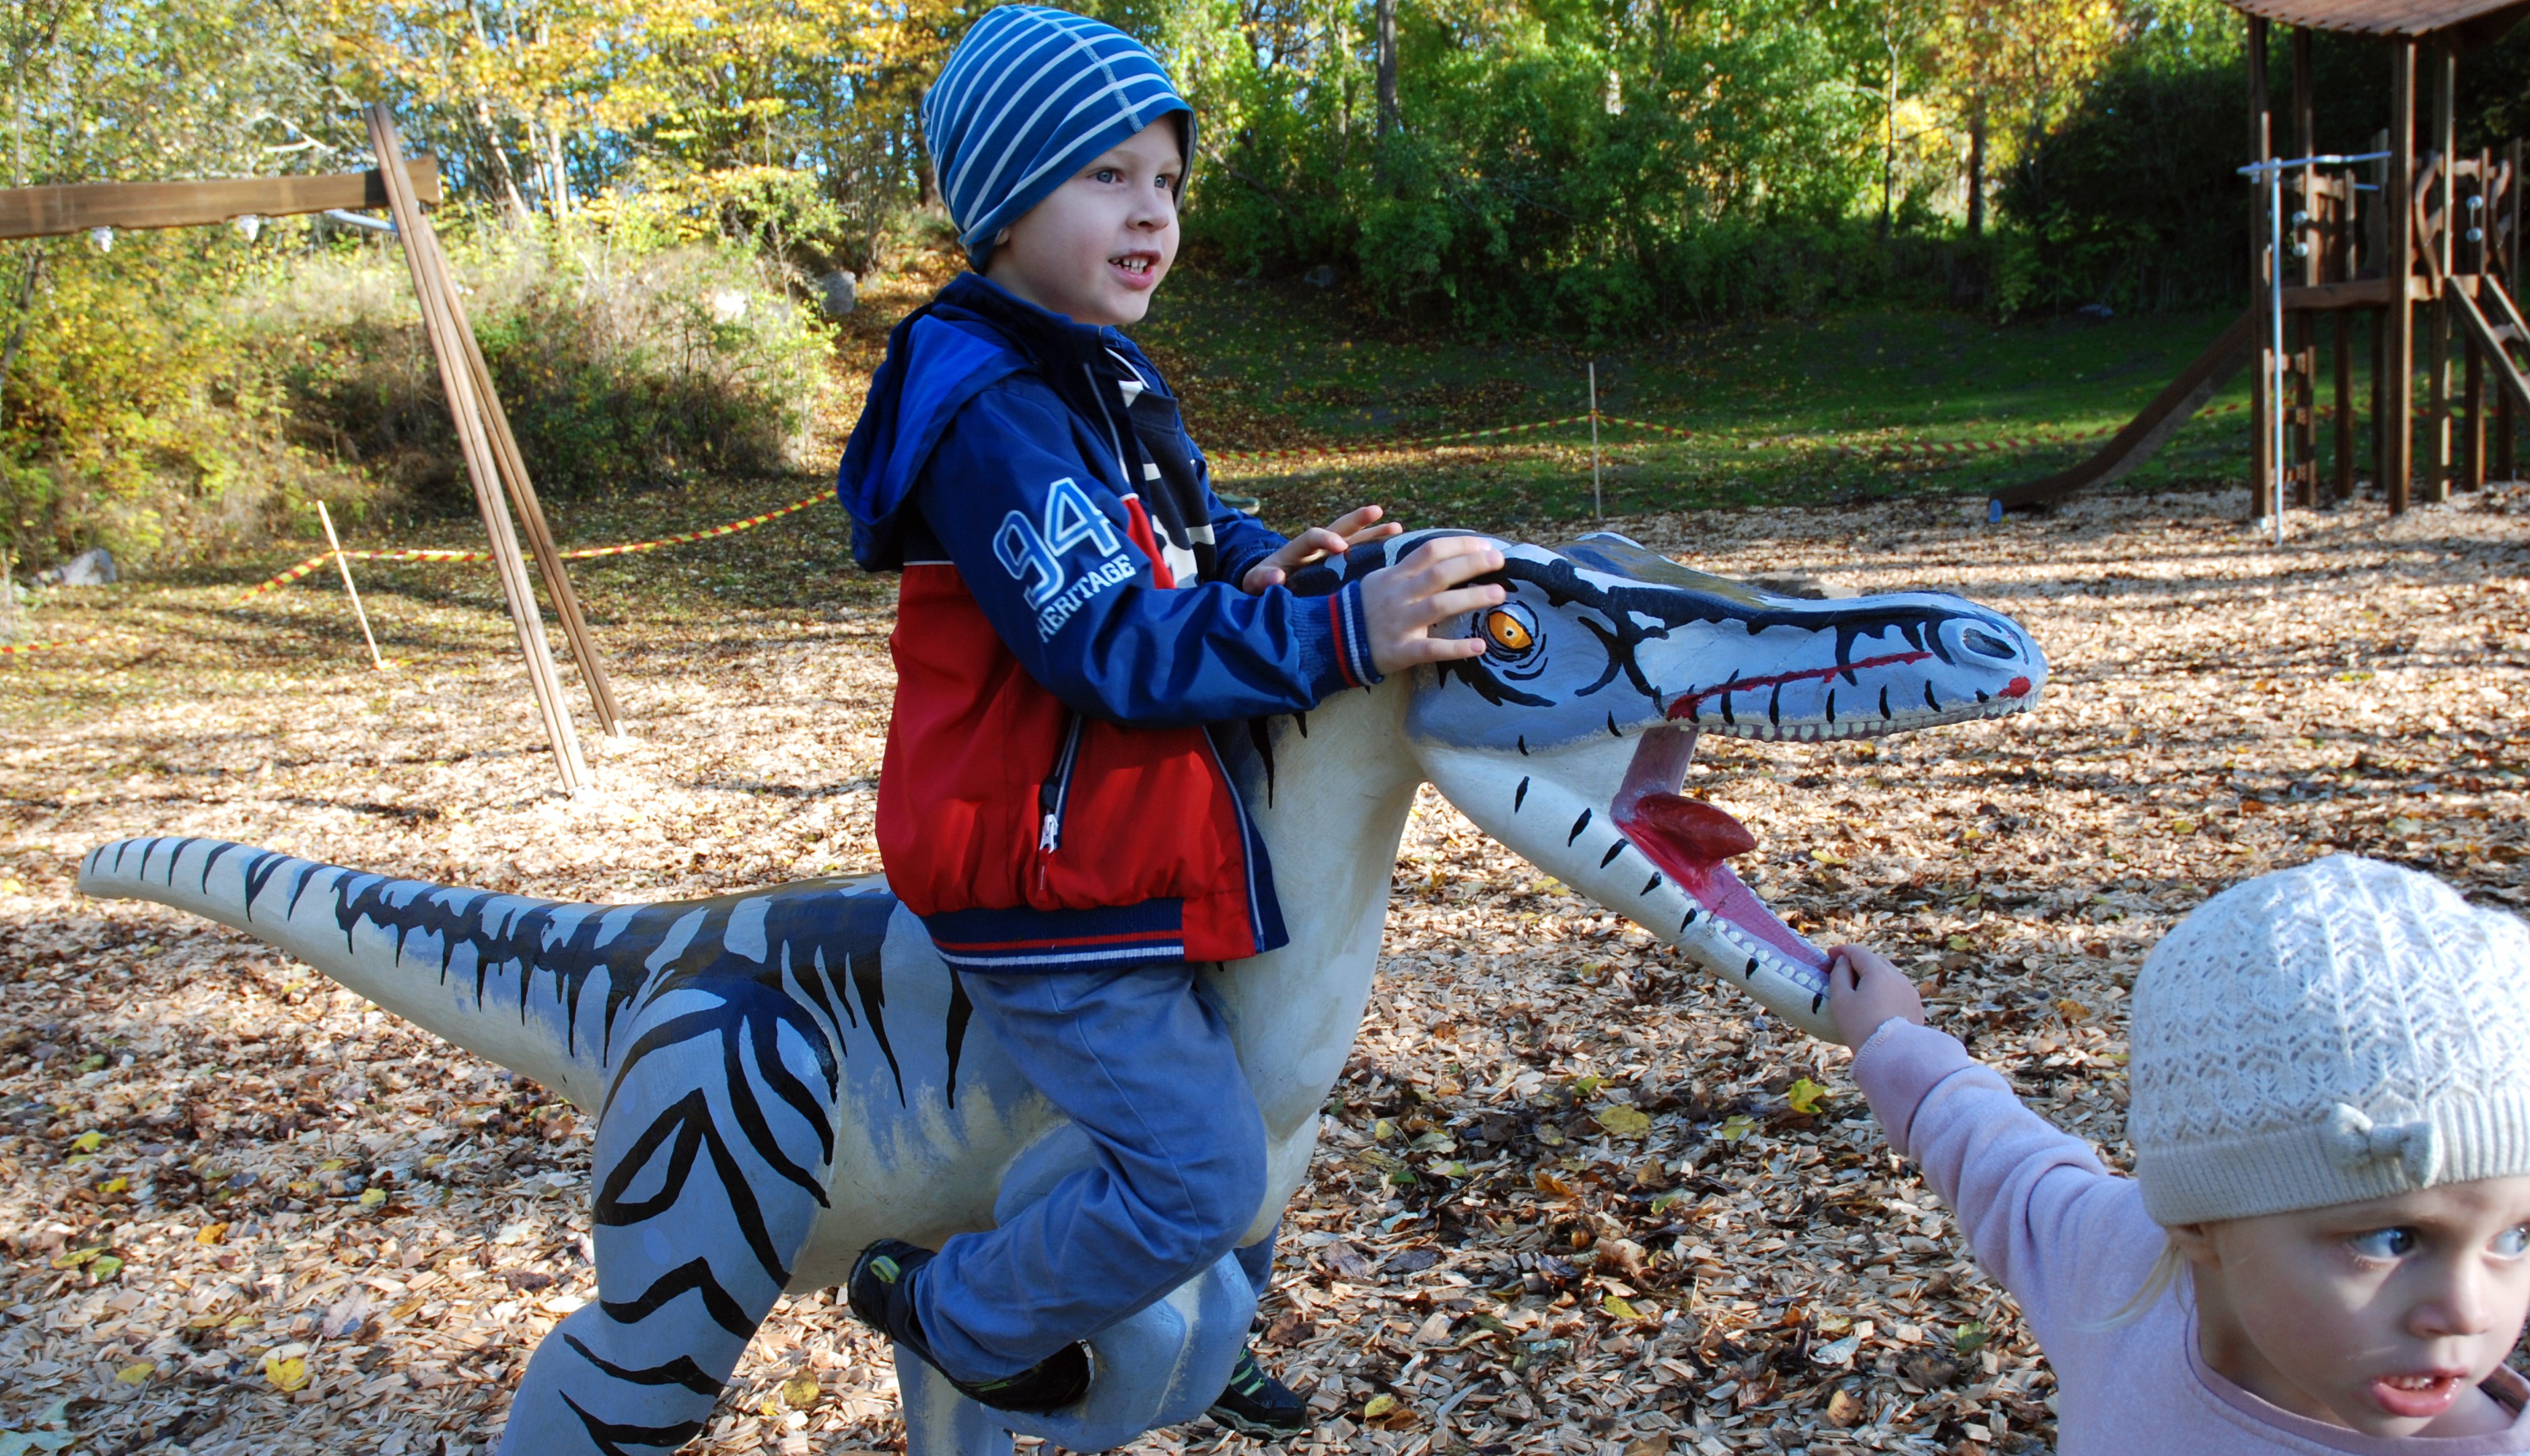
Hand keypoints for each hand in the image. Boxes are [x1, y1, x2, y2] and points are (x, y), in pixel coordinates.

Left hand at [1240, 505, 1403, 592]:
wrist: (1264, 587)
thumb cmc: (1260, 585)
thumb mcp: (1255, 583)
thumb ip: (1262, 579)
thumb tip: (1276, 577)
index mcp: (1296, 550)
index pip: (1312, 537)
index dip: (1326, 539)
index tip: (1340, 546)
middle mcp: (1316, 548)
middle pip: (1338, 529)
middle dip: (1356, 521)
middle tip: (1376, 511)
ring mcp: (1329, 557)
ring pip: (1354, 541)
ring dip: (1374, 534)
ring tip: (1398, 528)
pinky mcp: (1337, 568)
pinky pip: (1359, 558)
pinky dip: (1376, 553)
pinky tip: (1398, 555)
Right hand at [1361, 535, 1505, 677]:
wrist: (1331, 639)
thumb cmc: (1364, 607)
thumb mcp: (1381, 579)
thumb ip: (1410, 568)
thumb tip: (1444, 554)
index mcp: (1397, 575)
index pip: (1431, 551)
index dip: (1460, 545)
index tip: (1486, 545)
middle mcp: (1400, 595)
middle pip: (1440, 573)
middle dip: (1472, 564)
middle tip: (1500, 561)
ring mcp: (1400, 623)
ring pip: (1439, 606)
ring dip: (1471, 598)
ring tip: (1499, 594)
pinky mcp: (1400, 650)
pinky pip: (1431, 649)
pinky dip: (1456, 648)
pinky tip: (1479, 646)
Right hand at [1826, 943, 1924, 1048]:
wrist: (1891, 1054)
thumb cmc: (1860, 1026)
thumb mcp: (1841, 1000)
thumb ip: (1839, 975)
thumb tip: (1843, 962)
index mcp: (1878, 972)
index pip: (1858, 952)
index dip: (1842, 951)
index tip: (1829, 954)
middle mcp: (1898, 977)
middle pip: (1876, 961)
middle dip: (1858, 961)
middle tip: (1843, 968)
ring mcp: (1910, 991)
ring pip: (1889, 975)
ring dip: (1873, 974)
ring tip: (1860, 985)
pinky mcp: (1916, 1006)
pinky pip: (1898, 989)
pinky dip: (1885, 988)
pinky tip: (1877, 1000)